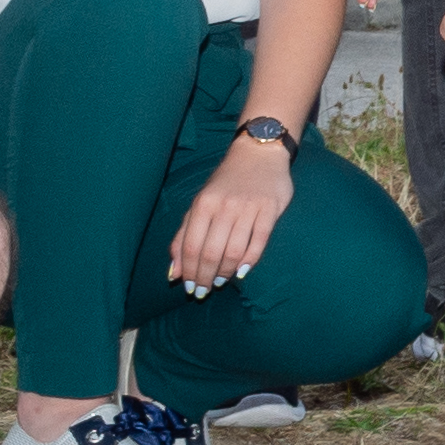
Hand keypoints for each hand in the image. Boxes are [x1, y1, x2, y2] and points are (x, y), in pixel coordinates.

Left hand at [167, 135, 296, 292]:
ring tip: (221, 283)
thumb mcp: (200, 203)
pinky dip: (249, 261)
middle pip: (211, 252)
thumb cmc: (225, 182)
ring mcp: (248, 207)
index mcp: (203, 204)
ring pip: (233, 250)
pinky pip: (259, 241)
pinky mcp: (270, 208)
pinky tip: (241, 272)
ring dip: (225, 273)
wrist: (258, 152)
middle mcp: (224, 206)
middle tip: (204, 292)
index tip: (190, 288)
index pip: (191, 246)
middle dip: (205, 277)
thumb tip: (174, 273)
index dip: (189, 271)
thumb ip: (184, 236)